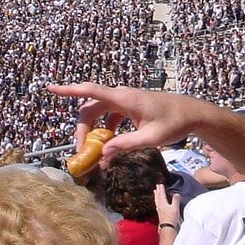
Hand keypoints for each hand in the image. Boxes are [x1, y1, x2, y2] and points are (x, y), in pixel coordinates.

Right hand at [46, 83, 225, 154]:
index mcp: (124, 99)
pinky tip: (109, 144)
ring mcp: (124, 101)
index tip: (50, 89)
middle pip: (90, 108)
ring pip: (98, 113)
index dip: (69, 90)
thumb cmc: (175, 123)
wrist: (194, 113)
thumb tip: (103, 155)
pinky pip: (109, 116)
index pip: (91, 91)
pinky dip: (105, 130)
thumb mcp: (150, 138)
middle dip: (82, 129)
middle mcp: (121, 97)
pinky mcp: (129, 106)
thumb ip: (125, 145)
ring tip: (95, 151)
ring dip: (93, 131)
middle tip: (82, 150)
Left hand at [154, 183, 181, 225]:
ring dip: (156, 195)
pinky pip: (157, 204)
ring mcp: (158, 209)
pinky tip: (157, 203)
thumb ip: (175, 200)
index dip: (161, 189)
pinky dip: (157, 201)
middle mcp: (159, 205)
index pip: (161, 194)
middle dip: (158, 191)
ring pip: (156, 200)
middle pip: (158, 196)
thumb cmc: (171, 217)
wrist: (167, 226)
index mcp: (162, 202)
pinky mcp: (159, 213)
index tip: (160, 184)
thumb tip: (176, 194)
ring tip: (155, 192)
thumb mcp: (175, 207)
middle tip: (157, 186)